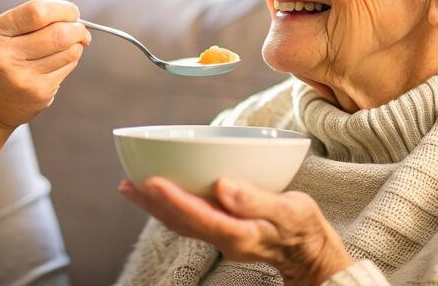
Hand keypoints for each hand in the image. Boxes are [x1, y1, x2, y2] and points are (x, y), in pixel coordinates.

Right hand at [0, 0, 89, 132]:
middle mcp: (5, 55)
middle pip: (58, 34)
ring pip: (68, 52)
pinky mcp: (37, 93)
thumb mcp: (0, 34)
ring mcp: (22, 77)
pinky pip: (67, 69)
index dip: (62, 8)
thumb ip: (26, 13)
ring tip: (71, 44)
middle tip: (80, 29)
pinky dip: (70, 61)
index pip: (37, 12)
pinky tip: (59, 62)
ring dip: (77, 45)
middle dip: (78, 28)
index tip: (71, 12)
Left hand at [119, 176, 353, 285]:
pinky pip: (191, 219)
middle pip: (181, 221)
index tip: (150, 181)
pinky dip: (172, 206)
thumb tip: (224, 186)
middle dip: (152, 203)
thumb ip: (257, 201)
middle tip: (126, 184)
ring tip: (132, 187)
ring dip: (155, 206)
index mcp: (239, 233)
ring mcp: (223, 237)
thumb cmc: (304, 230)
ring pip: (182, 222)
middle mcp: (225, 238)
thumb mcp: (290, 212)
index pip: (199, 216)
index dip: (173, 199)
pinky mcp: (224, 231)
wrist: (312, 255)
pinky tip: (163, 194)